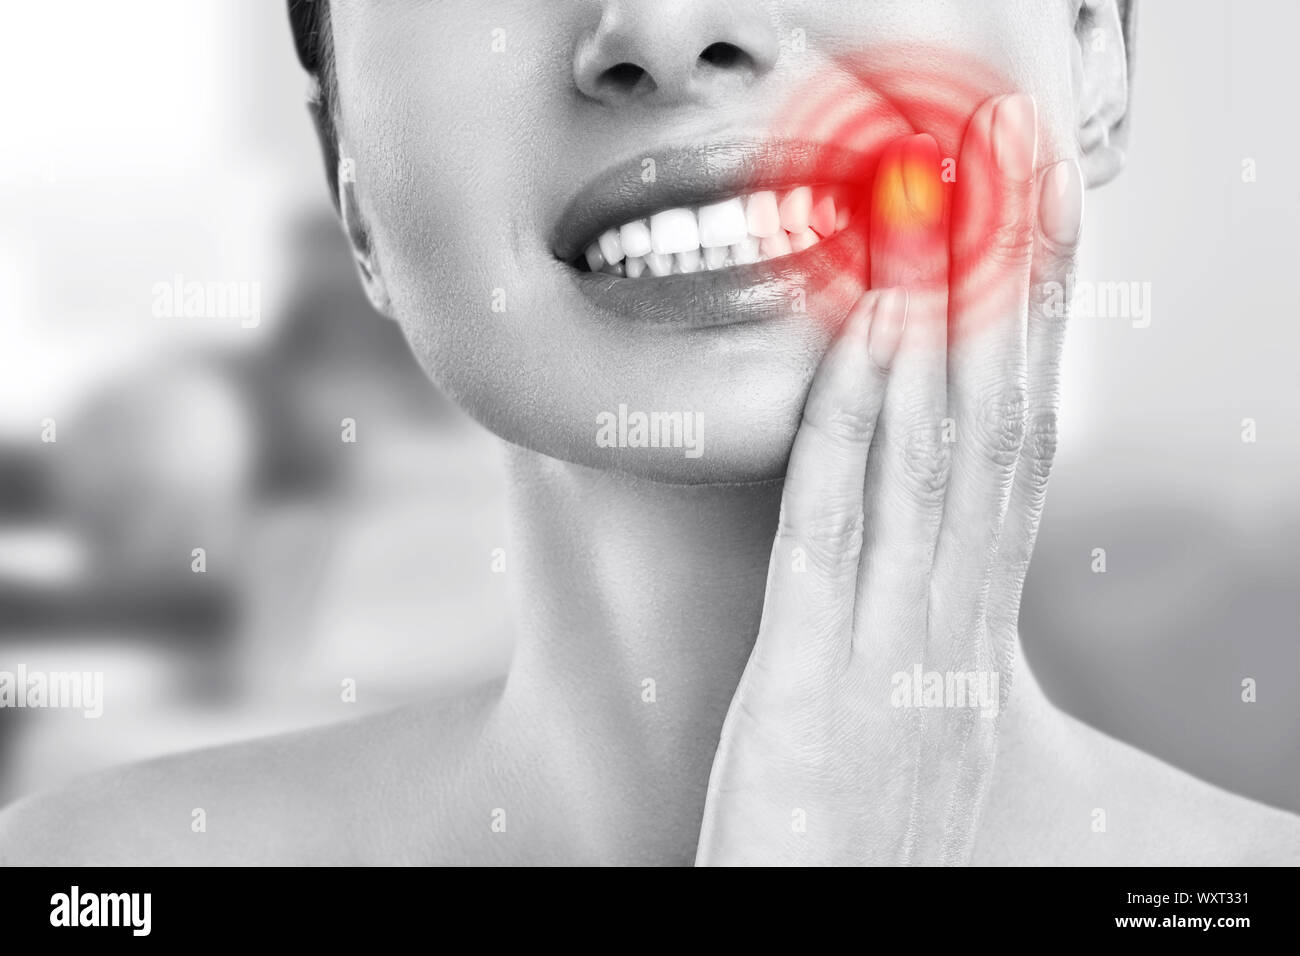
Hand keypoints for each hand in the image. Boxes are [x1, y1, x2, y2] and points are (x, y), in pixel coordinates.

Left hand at [696, 93, 1083, 865]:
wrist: (825, 937)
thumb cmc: (851, 842)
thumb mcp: (906, 722)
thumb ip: (917, 629)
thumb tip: (921, 549)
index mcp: (970, 637)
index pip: (1016, 460)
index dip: (1032, 345)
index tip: (1040, 243)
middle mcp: (950, 628)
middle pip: (992, 434)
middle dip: (1007, 298)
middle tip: (1019, 179)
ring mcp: (892, 650)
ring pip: (930, 460)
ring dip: (935, 327)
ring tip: (941, 214)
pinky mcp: (814, 680)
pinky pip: (837, 527)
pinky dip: (852, 425)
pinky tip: (861, 339)